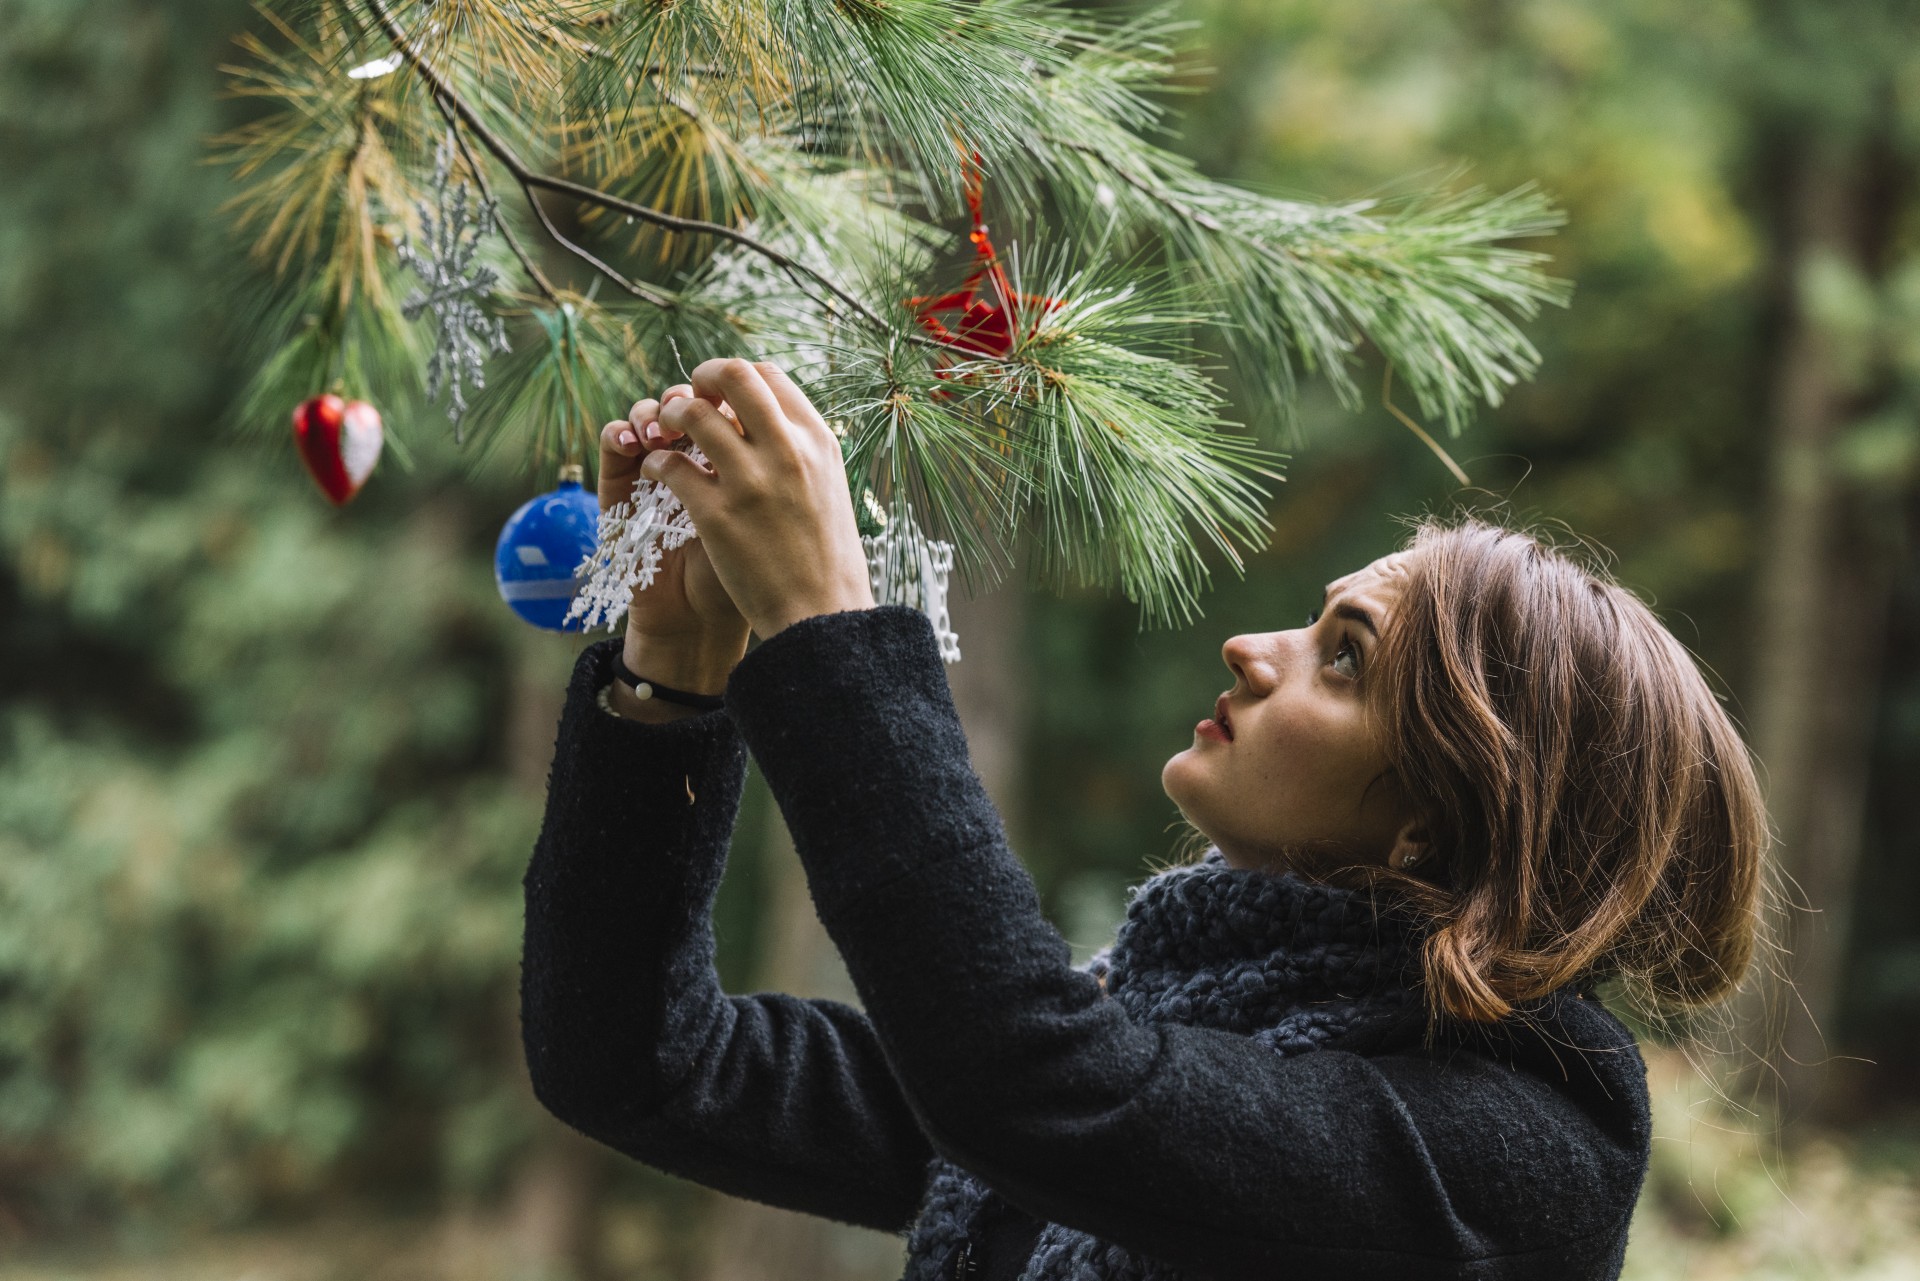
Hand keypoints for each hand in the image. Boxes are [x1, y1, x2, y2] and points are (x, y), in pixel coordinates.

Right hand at [600, 397, 748, 702]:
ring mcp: (657, 468)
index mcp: (739, 456)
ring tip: (665, 429)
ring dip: (657, 409)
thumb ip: (761, 462)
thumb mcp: (766, 511)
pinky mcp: (621, 487)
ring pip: (652, 410)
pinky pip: (614, 441)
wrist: (705, 625)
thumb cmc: (750, 573)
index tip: (741, 408)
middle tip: (699, 408)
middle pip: (691, 395)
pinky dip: (621, 432)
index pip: (732, 399)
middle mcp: (697, 455)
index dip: (732, 392)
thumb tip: (756, 408)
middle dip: (694, 391)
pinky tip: (634, 442)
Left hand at [637, 358, 874, 639]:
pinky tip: (658, 472)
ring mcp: (751, 482)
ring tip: (662, 432)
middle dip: (700, 377)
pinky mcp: (717, 516)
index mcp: (817, 440)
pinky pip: (670, 465)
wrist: (821, 615)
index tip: (719, 394)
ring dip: (669, 415)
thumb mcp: (827, 486)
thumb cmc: (824, 555)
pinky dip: (656, 462)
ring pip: (693, 414)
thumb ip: (800, 447)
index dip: (734, 376)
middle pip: (733, 375)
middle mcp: (787, 451)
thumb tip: (769, 414)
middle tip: (687, 398)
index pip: (768, 375)